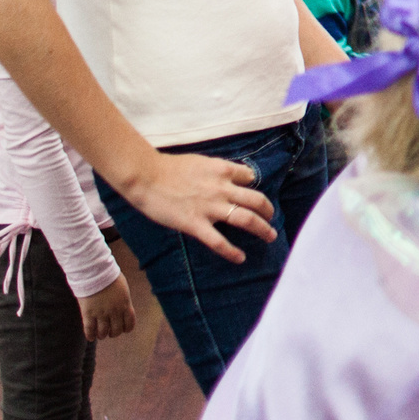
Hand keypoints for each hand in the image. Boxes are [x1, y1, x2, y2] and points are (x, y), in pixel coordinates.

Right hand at [78, 275, 136, 341]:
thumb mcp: (122, 288)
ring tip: (100, 334)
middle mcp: (114, 311)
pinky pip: (89, 329)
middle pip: (116, 330)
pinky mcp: (88, 313)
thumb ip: (123, 299)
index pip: (129, 324)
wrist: (95, 270)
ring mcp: (101, 313)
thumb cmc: (109, 276)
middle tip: (110, 332)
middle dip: (113, 333)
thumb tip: (123, 307)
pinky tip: (90, 337)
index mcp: (125, 304)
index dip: (126, 328)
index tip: (123, 328)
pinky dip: (90, 335)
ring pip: (103, 333)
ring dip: (102, 335)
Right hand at [125, 151, 275, 263]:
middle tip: (272, 218)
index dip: (253, 185)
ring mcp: (210, 207)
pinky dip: (232, 252)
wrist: (146, 176)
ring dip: (262, 229)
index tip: (253, 194)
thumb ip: (215, 170)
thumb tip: (225, 176)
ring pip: (246, 219)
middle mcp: (222, 189)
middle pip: (256, 200)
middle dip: (268, 211)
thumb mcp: (200, 161)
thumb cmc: (168, 167)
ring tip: (270, 236)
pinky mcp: (196, 224)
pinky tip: (240, 258)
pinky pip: (219, 242)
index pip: (249, 176)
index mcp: (222, 170)